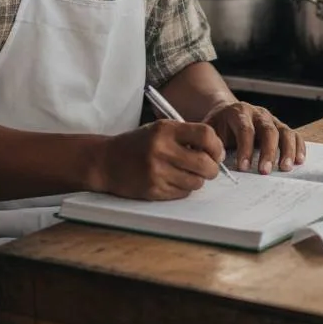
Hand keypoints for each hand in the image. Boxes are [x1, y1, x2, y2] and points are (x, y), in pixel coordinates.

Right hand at [91, 120, 224, 199]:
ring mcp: (157, 172)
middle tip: (209, 168)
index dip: (216, 146)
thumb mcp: (160, 130)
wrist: (105, 161)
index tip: (216, 153)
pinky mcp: (153, 190)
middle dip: (212, 168)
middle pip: (205, 163)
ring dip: (198, 180)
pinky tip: (173, 181)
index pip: (205, 135)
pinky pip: (182, 193)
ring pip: (196, 182)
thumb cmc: (138, 144)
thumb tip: (216, 152)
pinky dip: (183, 189)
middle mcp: (161, 150)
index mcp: (165, 130)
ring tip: (188, 174)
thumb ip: (186, 136)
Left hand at [205, 101, 304, 174]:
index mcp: (239, 112)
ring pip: (285, 132)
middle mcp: (259, 113)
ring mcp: (272, 120)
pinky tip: (299, 161)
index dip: (245, 149)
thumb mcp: (209, 130)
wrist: (227, 113)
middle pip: (268, 130)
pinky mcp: (281, 127)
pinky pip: (294, 135)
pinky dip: (298, 147)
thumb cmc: (218, 126)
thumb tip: (211, 160)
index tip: (243, 168)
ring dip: (287, 150)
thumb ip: (208, 143)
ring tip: (285, 168)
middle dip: (268, 152)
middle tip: (265, 171)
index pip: (245, 129)